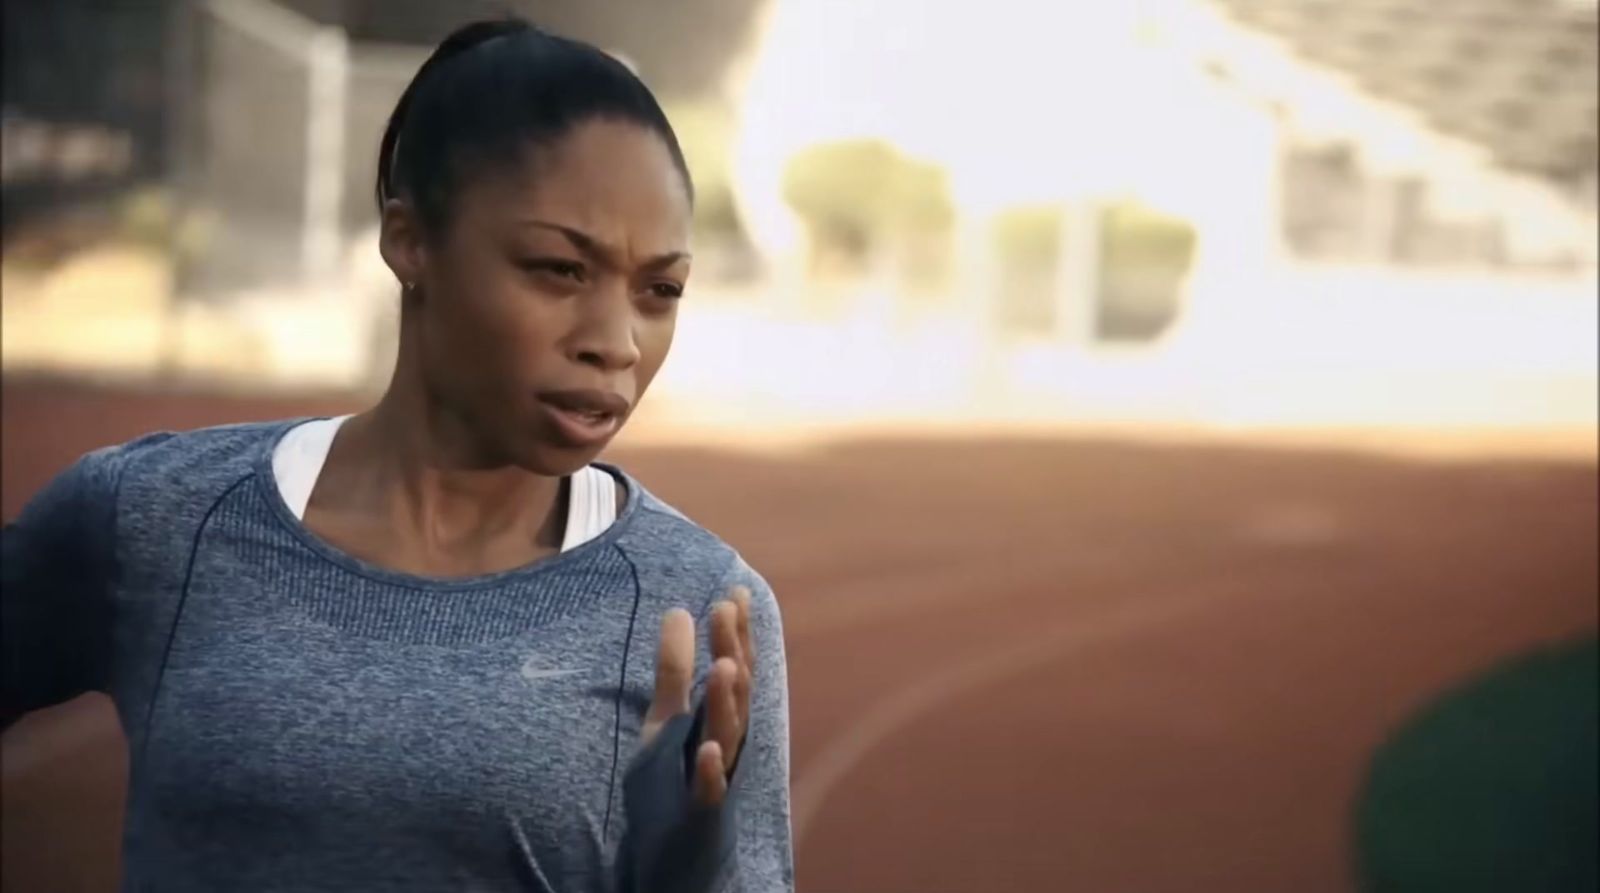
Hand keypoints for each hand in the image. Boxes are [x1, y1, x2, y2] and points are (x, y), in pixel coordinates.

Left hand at [641, 586, 754, 807]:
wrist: (673, 848)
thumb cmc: (674, 777)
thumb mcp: (665, 717)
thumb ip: (673, 668)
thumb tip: (678, 609)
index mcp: (722, 716)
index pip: (735, 667)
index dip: (737, 632)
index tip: (733, 593)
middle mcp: (728, 740)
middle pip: (735, 692)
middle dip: (731, 650)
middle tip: (724, 610)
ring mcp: (717, 775)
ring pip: (728, 735)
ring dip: (726, 701)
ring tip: (722, 666)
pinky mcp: (700, 810)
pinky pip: (709, 790)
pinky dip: (711, 771)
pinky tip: (708, 750)